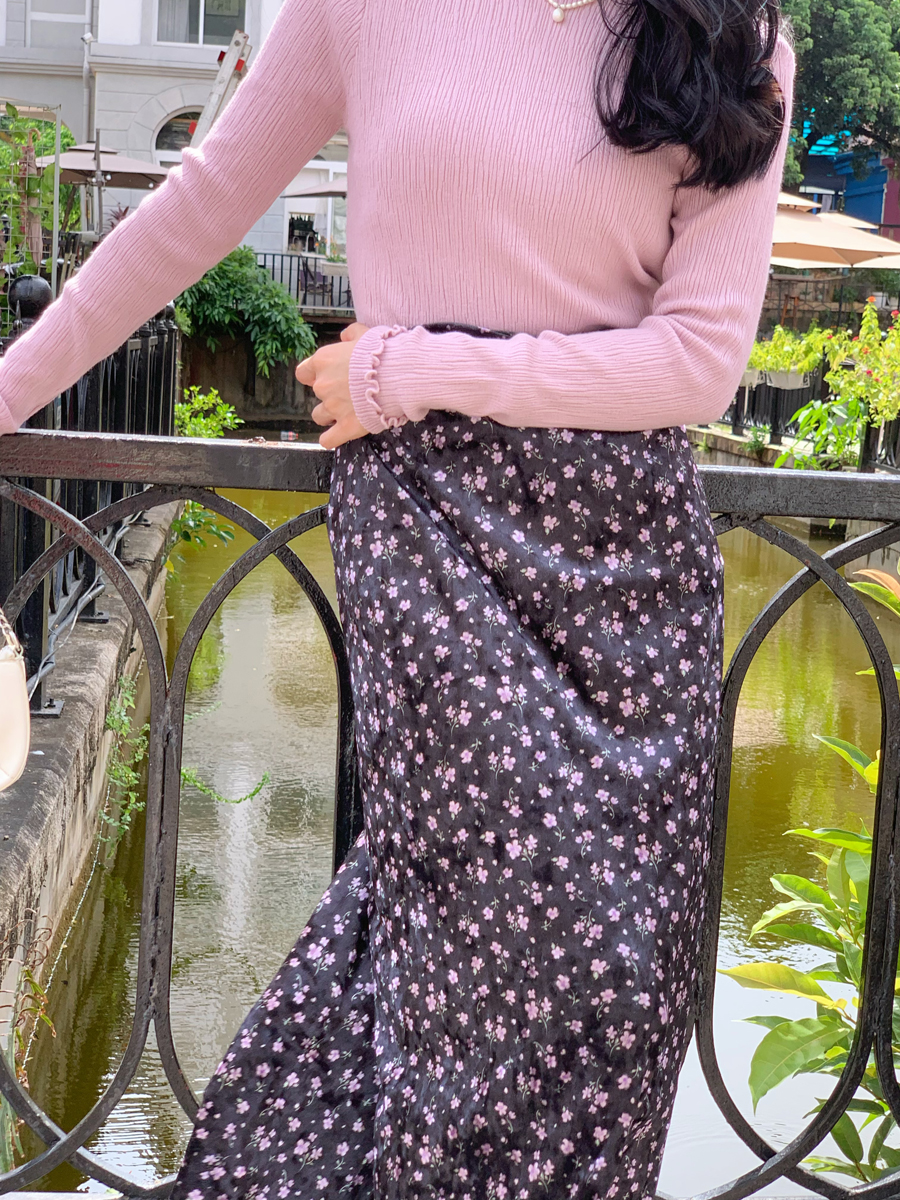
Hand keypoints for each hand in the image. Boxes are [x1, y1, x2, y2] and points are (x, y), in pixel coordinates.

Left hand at [296, 322, 370, 448]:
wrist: (398, 374)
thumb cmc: (382, 352)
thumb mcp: (364, 334)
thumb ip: (350, 334)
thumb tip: (343, 337)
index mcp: (323, 361)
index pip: (304, 372)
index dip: (315, 375)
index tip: (328, 376)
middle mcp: (323, 385)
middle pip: (317, 394)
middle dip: (330, 393)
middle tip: (351, 392)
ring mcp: (333, 407)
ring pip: (319, 416)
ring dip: (329, 415)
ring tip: (347, 412)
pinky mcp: (346, 427)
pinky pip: (328, 440)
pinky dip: (330, 439)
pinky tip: (336, 435)